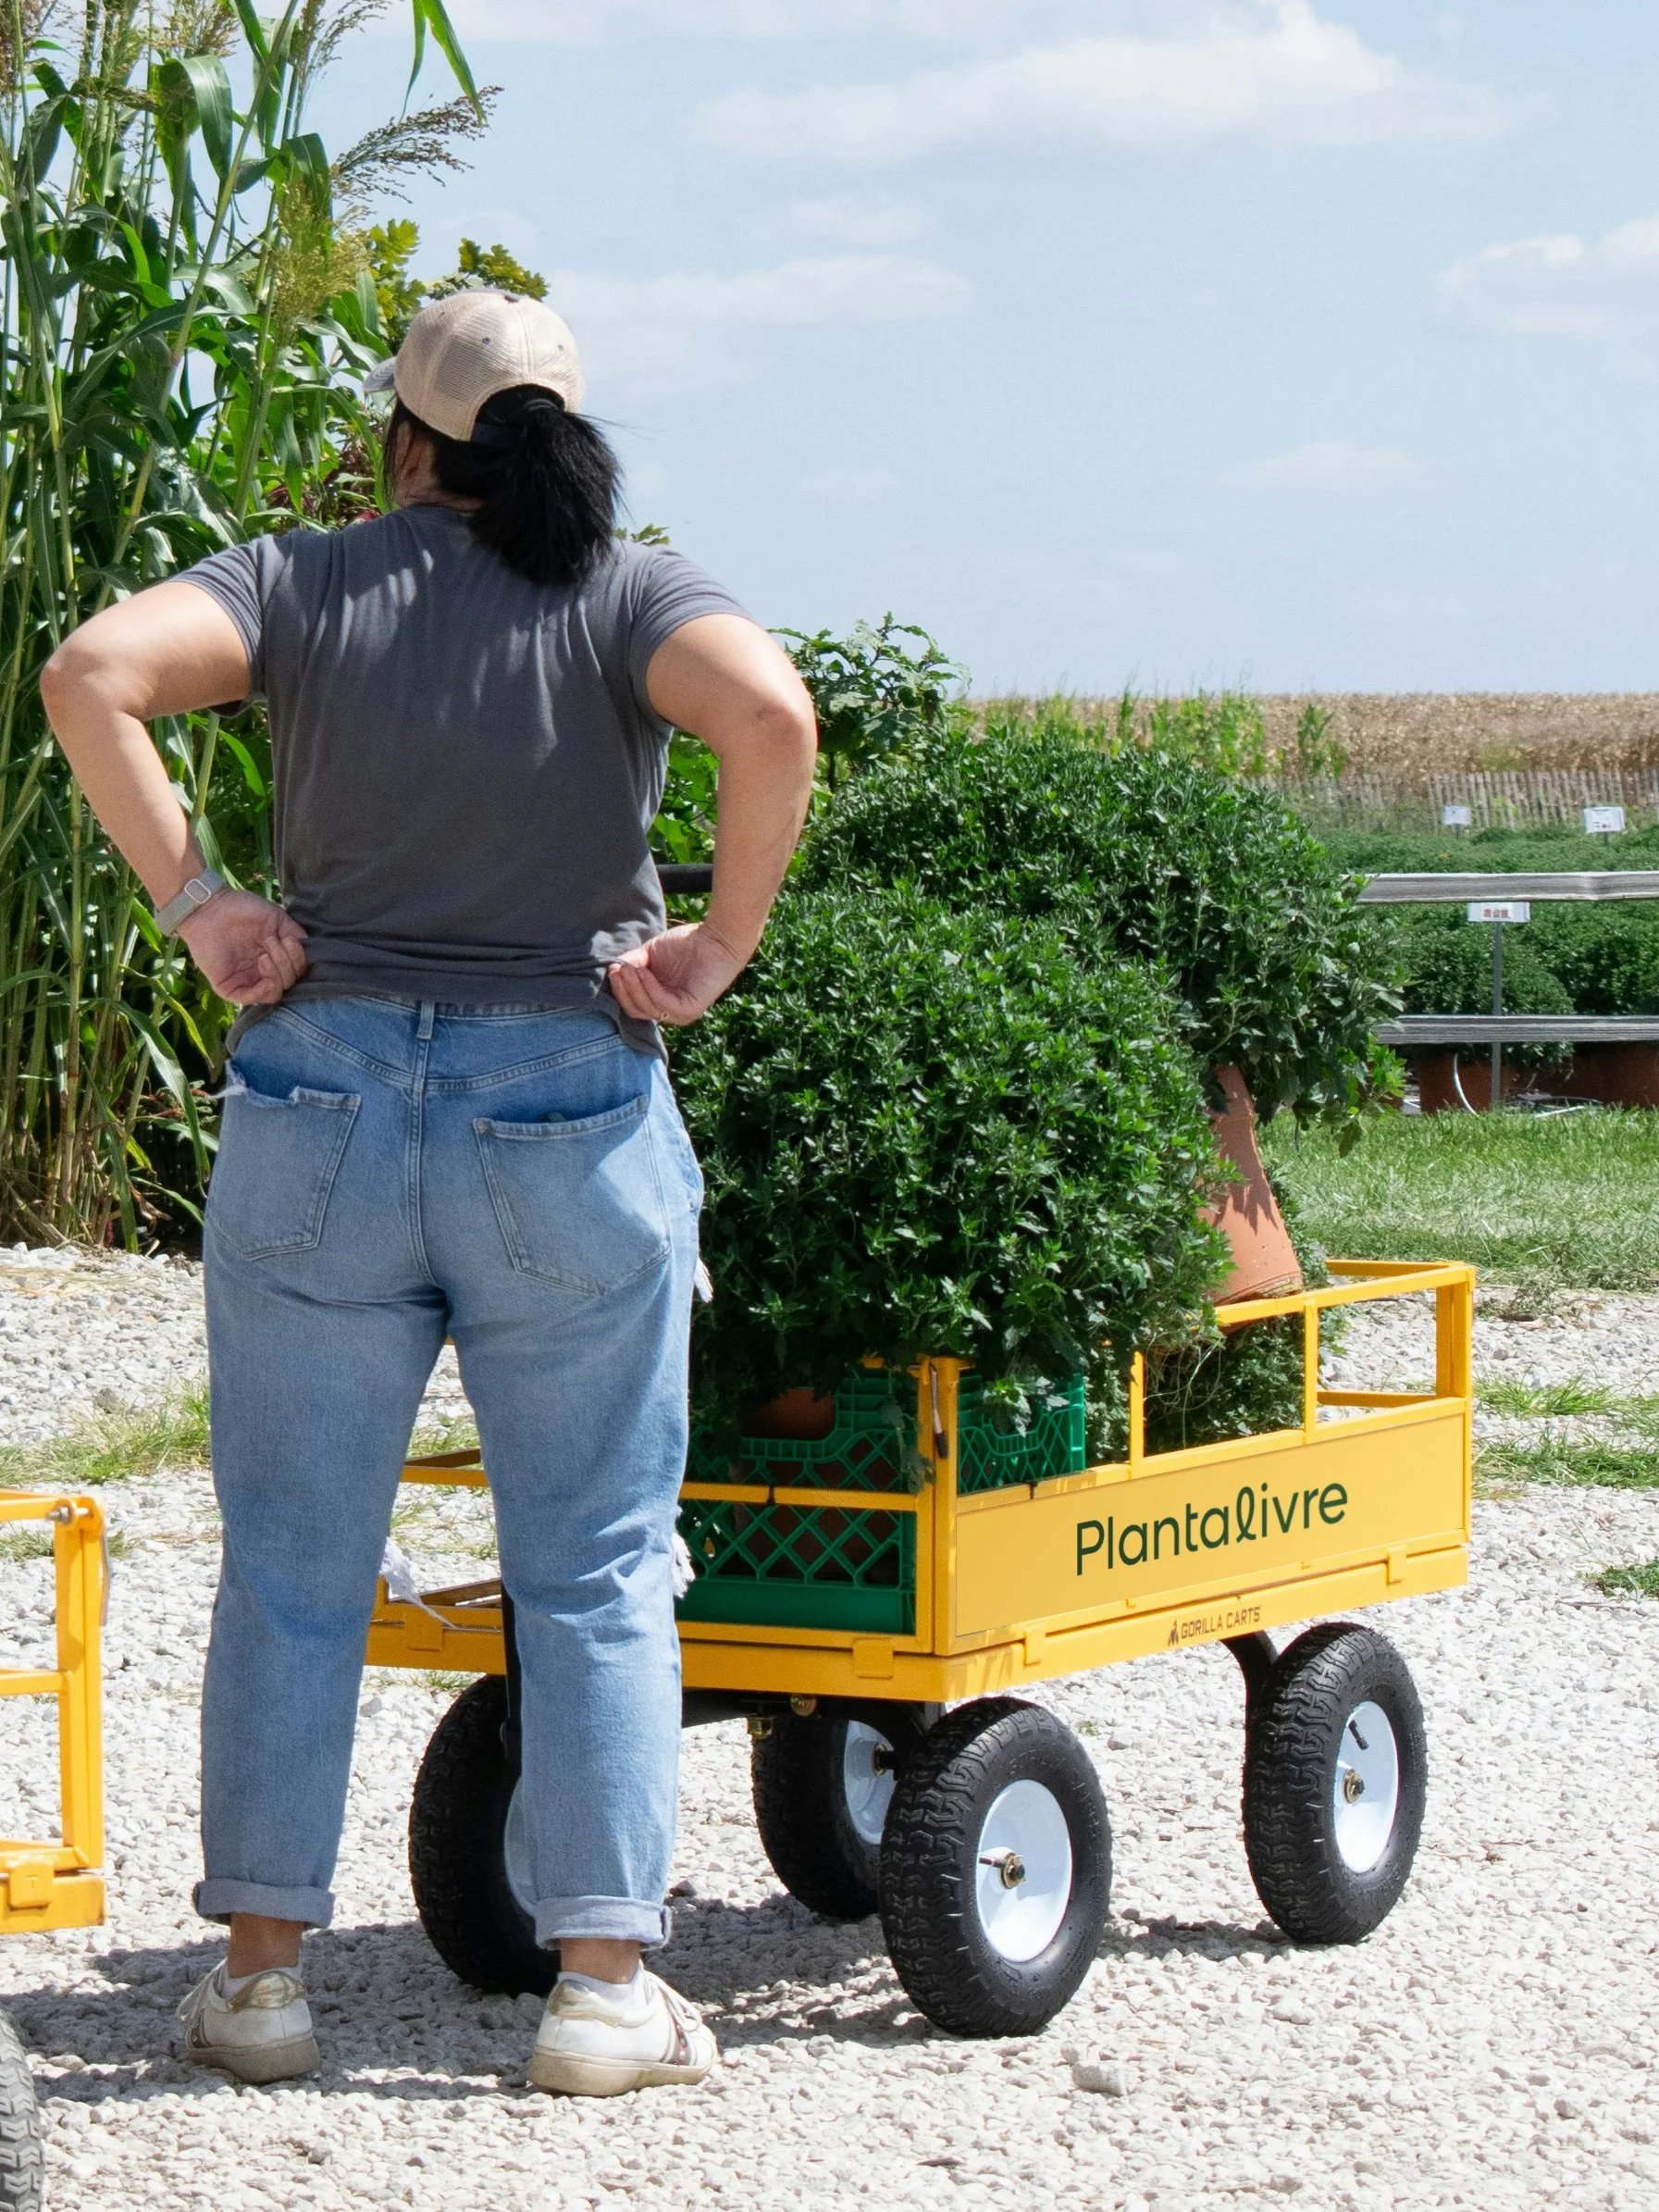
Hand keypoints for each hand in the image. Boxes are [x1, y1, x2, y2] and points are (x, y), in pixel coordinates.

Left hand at [176, 889, 308, 1005]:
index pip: (296, 971)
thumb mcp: (276, 918)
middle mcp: (261, 971)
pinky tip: (266, 980)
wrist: (210, 907)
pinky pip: (250, 999)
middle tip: (270, 943)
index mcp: (273, 957)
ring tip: (264, 955)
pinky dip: (263, 992)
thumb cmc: (242, 909)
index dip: (298, 960)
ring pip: (273, 994)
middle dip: (285, 964)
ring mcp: (245, 980)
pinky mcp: (228, 986)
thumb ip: (295, 933)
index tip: (288, 940)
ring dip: (276, 976)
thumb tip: (308, 949)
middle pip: (288, 983)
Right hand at [607, 922, 748, 1026]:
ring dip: (634, 987)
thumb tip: (615, 969)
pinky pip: (663, 1003)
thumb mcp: (650, 953)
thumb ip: (633, 963)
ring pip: (647, 1009)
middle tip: (617, 968)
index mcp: (660, 1001)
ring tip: (629, 968)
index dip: (620, 989)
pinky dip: (650, 988)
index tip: (612, 968)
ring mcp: (681, 1014)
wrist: (716, 938)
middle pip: (636, 1010)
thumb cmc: (686, 943)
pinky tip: (644, 971)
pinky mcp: (691, 1009)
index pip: (633, 1006)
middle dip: (623, 990)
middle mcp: (670, 1012)